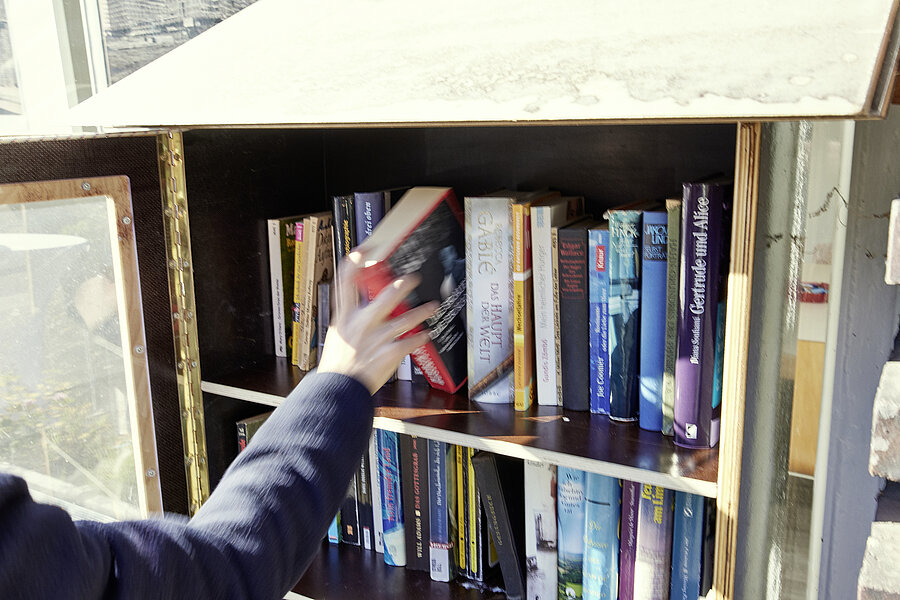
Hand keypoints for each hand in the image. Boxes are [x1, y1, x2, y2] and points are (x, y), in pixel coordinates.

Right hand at [317, 251, 436, 394]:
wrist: (338, 390)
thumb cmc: (337, 364)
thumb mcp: (337, 334)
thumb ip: (350, 317)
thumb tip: (360, 303)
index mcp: (344, 317)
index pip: (345, 283)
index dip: (354, 263)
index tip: (364, 250)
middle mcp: (361, 324)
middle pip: (385, 297)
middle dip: (403, 285)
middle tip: (414, 278)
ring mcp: (376, 339)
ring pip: (405, 319)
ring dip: (422, 311)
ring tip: (433, 305)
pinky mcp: (388, 354)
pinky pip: (409, 342)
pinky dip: (420, 337)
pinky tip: (427, 334)